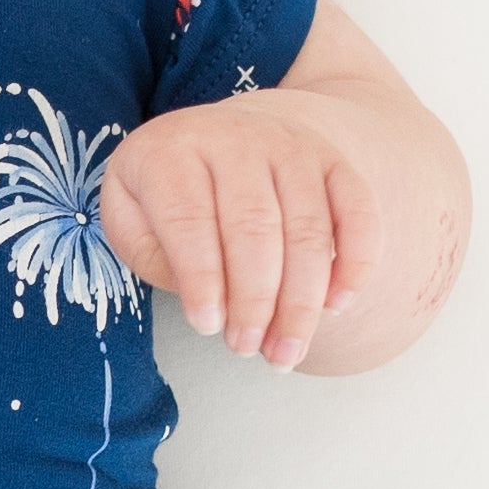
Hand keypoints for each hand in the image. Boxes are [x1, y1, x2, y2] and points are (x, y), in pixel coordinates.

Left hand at [99, 90, 381, 369]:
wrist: (219, 136)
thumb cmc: (167, 194)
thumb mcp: (130, 217)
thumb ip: (155, 255)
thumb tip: (210, 302)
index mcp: (172, 151)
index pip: (190, 219)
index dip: (201, 279)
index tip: (207, 327)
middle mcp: (235, 140)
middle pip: (255, 228)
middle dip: (255, 300)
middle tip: (245, 348)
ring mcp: (290, 147)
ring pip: (308, 229)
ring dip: (301, 300)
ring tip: (285, 352)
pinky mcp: (332, 162)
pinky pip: (358, 211)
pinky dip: (357, 262)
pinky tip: (337, 305)